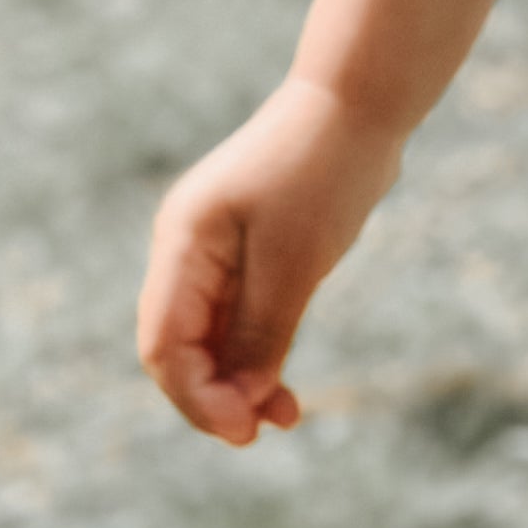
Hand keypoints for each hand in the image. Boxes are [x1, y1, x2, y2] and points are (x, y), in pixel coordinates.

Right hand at [137, 75, 403, 444]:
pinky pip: (243, 311)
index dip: (197, 398)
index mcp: (183, 240)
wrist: (363, 96)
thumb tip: (240, 402)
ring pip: (215, 332)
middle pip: (183, 344)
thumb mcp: (294, 262)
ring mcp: (219, 244)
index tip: (243, 431)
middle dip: (217, 394)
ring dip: (242, 377)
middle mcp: (189, 245)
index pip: (164, 344)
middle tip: (262, 430)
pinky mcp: (254, 244)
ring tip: (285, 416)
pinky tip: (284, 385)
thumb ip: (260, 333)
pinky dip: (261, 348)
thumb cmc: (325, 169)